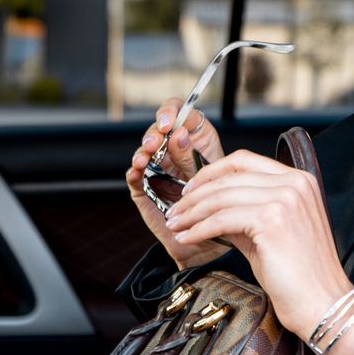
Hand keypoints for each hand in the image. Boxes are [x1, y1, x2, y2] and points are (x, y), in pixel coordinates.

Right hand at [126, 99, 227, 269]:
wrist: (210, 243)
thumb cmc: (218, 207)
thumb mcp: (211, 177)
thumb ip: (193, 156)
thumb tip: (180, 134)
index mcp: (195, 141)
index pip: (180, 114)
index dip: (172, 111)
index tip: (170, 121)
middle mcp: (174, 152)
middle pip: (157, 129)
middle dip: (155, 131)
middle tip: (157, 138)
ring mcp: (158, 170)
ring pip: (144, 150)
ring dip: (143, 150)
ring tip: (147, 156)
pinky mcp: (145, 189)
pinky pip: (135, 177)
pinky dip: (134, 172)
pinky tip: (137, 170)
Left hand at [159, 149, 353, 342]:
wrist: (321, 303)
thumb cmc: (298, 274)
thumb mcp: (269, 232)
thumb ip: (244, 213)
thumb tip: (209, 208)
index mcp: (298, 180)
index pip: (244, 161)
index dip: (211, 172)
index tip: (191, 189)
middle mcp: (294, 183)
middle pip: (229, 177)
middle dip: (195, 194)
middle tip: (176, 211)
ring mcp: (285, 199)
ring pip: (222, 197)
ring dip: (192, 212)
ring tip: (176, 225)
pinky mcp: (272, 219)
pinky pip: (222, 219)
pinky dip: (199, 229)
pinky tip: (188, 238)